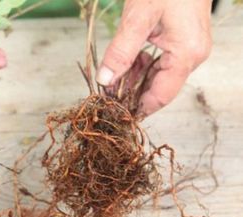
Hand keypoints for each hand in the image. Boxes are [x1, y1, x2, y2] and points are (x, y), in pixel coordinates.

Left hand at [96, 0, 212, 115]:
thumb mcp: (137, 18)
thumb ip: (121, 52)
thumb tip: (105, 81)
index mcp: (186, 54)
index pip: (160, 97)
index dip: (138, 109)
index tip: (117, 116)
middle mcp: (193, 56)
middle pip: (160, 88)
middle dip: (133, 93)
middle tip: (108, 95)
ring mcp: (191, 49)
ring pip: (160, 76)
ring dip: (135, 79)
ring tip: (113, 79)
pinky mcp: (185, 42)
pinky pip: (162, 63)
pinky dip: (143, 65)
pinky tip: (127, 62)